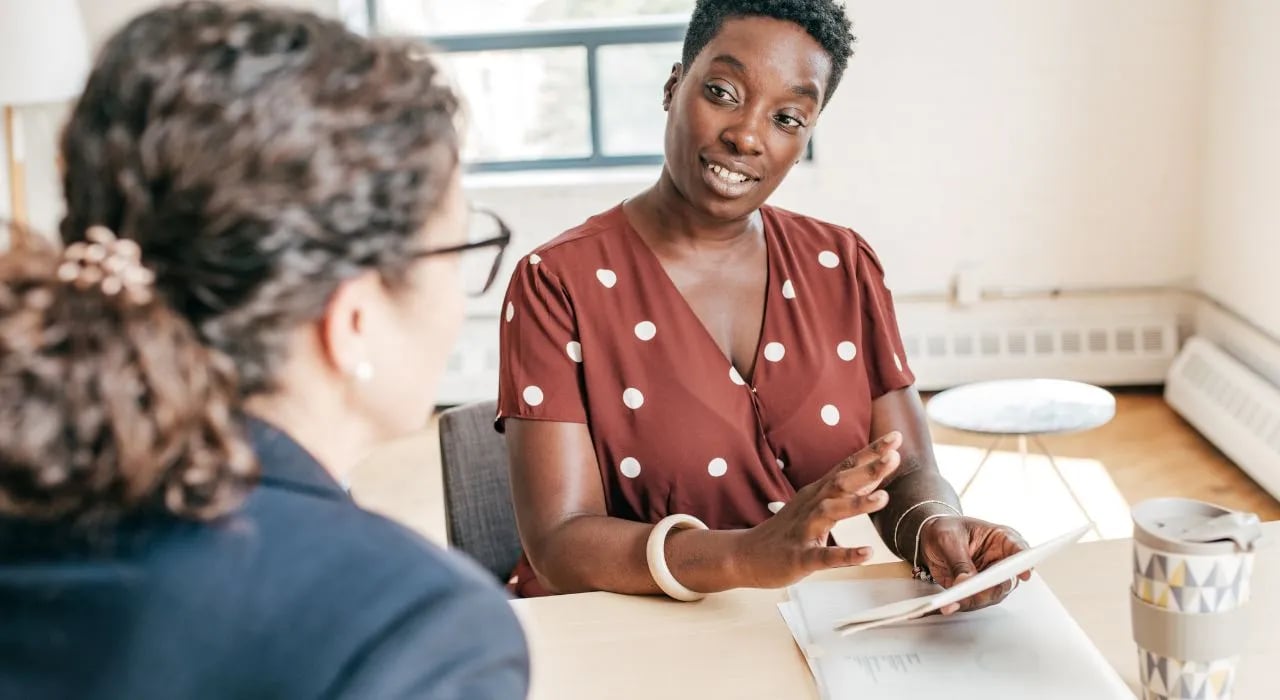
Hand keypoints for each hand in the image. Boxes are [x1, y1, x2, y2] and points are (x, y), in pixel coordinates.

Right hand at [732, 431, 902, 588]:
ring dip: (857, 504)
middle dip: (867, 469)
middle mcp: (812, 506)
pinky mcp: (799, 556)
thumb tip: (878, 474)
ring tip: (884, 498)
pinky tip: (866, 553)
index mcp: (818, 492)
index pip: (847, 466)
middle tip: (894, 456)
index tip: (896, 436)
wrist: (747, 555)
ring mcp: (804, 530)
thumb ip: (848, 491)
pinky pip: (823, 556)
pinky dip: (845, 554)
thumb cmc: (788, 530)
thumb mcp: (817, 505)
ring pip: (830, 512)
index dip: (871, 452)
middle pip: (840, 482)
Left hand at [917, 516, 1029, 614]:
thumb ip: (959, 561)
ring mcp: (991, 578)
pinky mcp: (977, 590)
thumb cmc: (945, 529)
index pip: (1020, 550)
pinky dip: (963, 604)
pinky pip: (976, 601)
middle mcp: (1001, 561)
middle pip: (1007, 580)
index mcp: (1001, 539)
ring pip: (992, 595)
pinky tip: (951, 604)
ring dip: (975, 600)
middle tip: (975, 591)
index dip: (1024, 563)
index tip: (1024, 574)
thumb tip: (966, 582)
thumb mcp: (949, 539)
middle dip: (992, 589)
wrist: (929, 538)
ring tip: (956, 601)